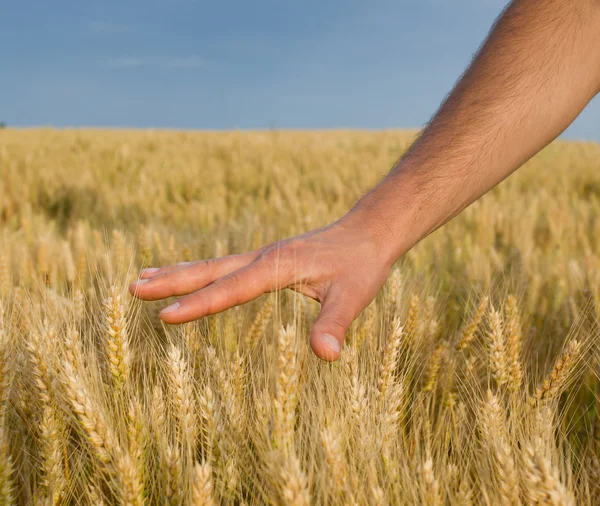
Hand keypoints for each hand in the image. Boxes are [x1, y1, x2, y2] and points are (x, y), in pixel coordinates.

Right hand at [128, 218, 393, 360]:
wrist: (369, 232)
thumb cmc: (361, 265)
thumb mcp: (354, 296)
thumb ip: (335, 324)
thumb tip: (324, 355)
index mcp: (277, 267)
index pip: (230, 289)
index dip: (198, 305)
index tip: (164, 316)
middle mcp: (263, 258)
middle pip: (208, 270)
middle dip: (171, 281)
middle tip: (132, 288)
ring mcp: (263, 257)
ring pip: (212, 265)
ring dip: (178, 273)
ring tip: (143, 277)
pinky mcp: (268, 260)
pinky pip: (225, 267)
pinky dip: (200, 272)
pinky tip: (193, 276)